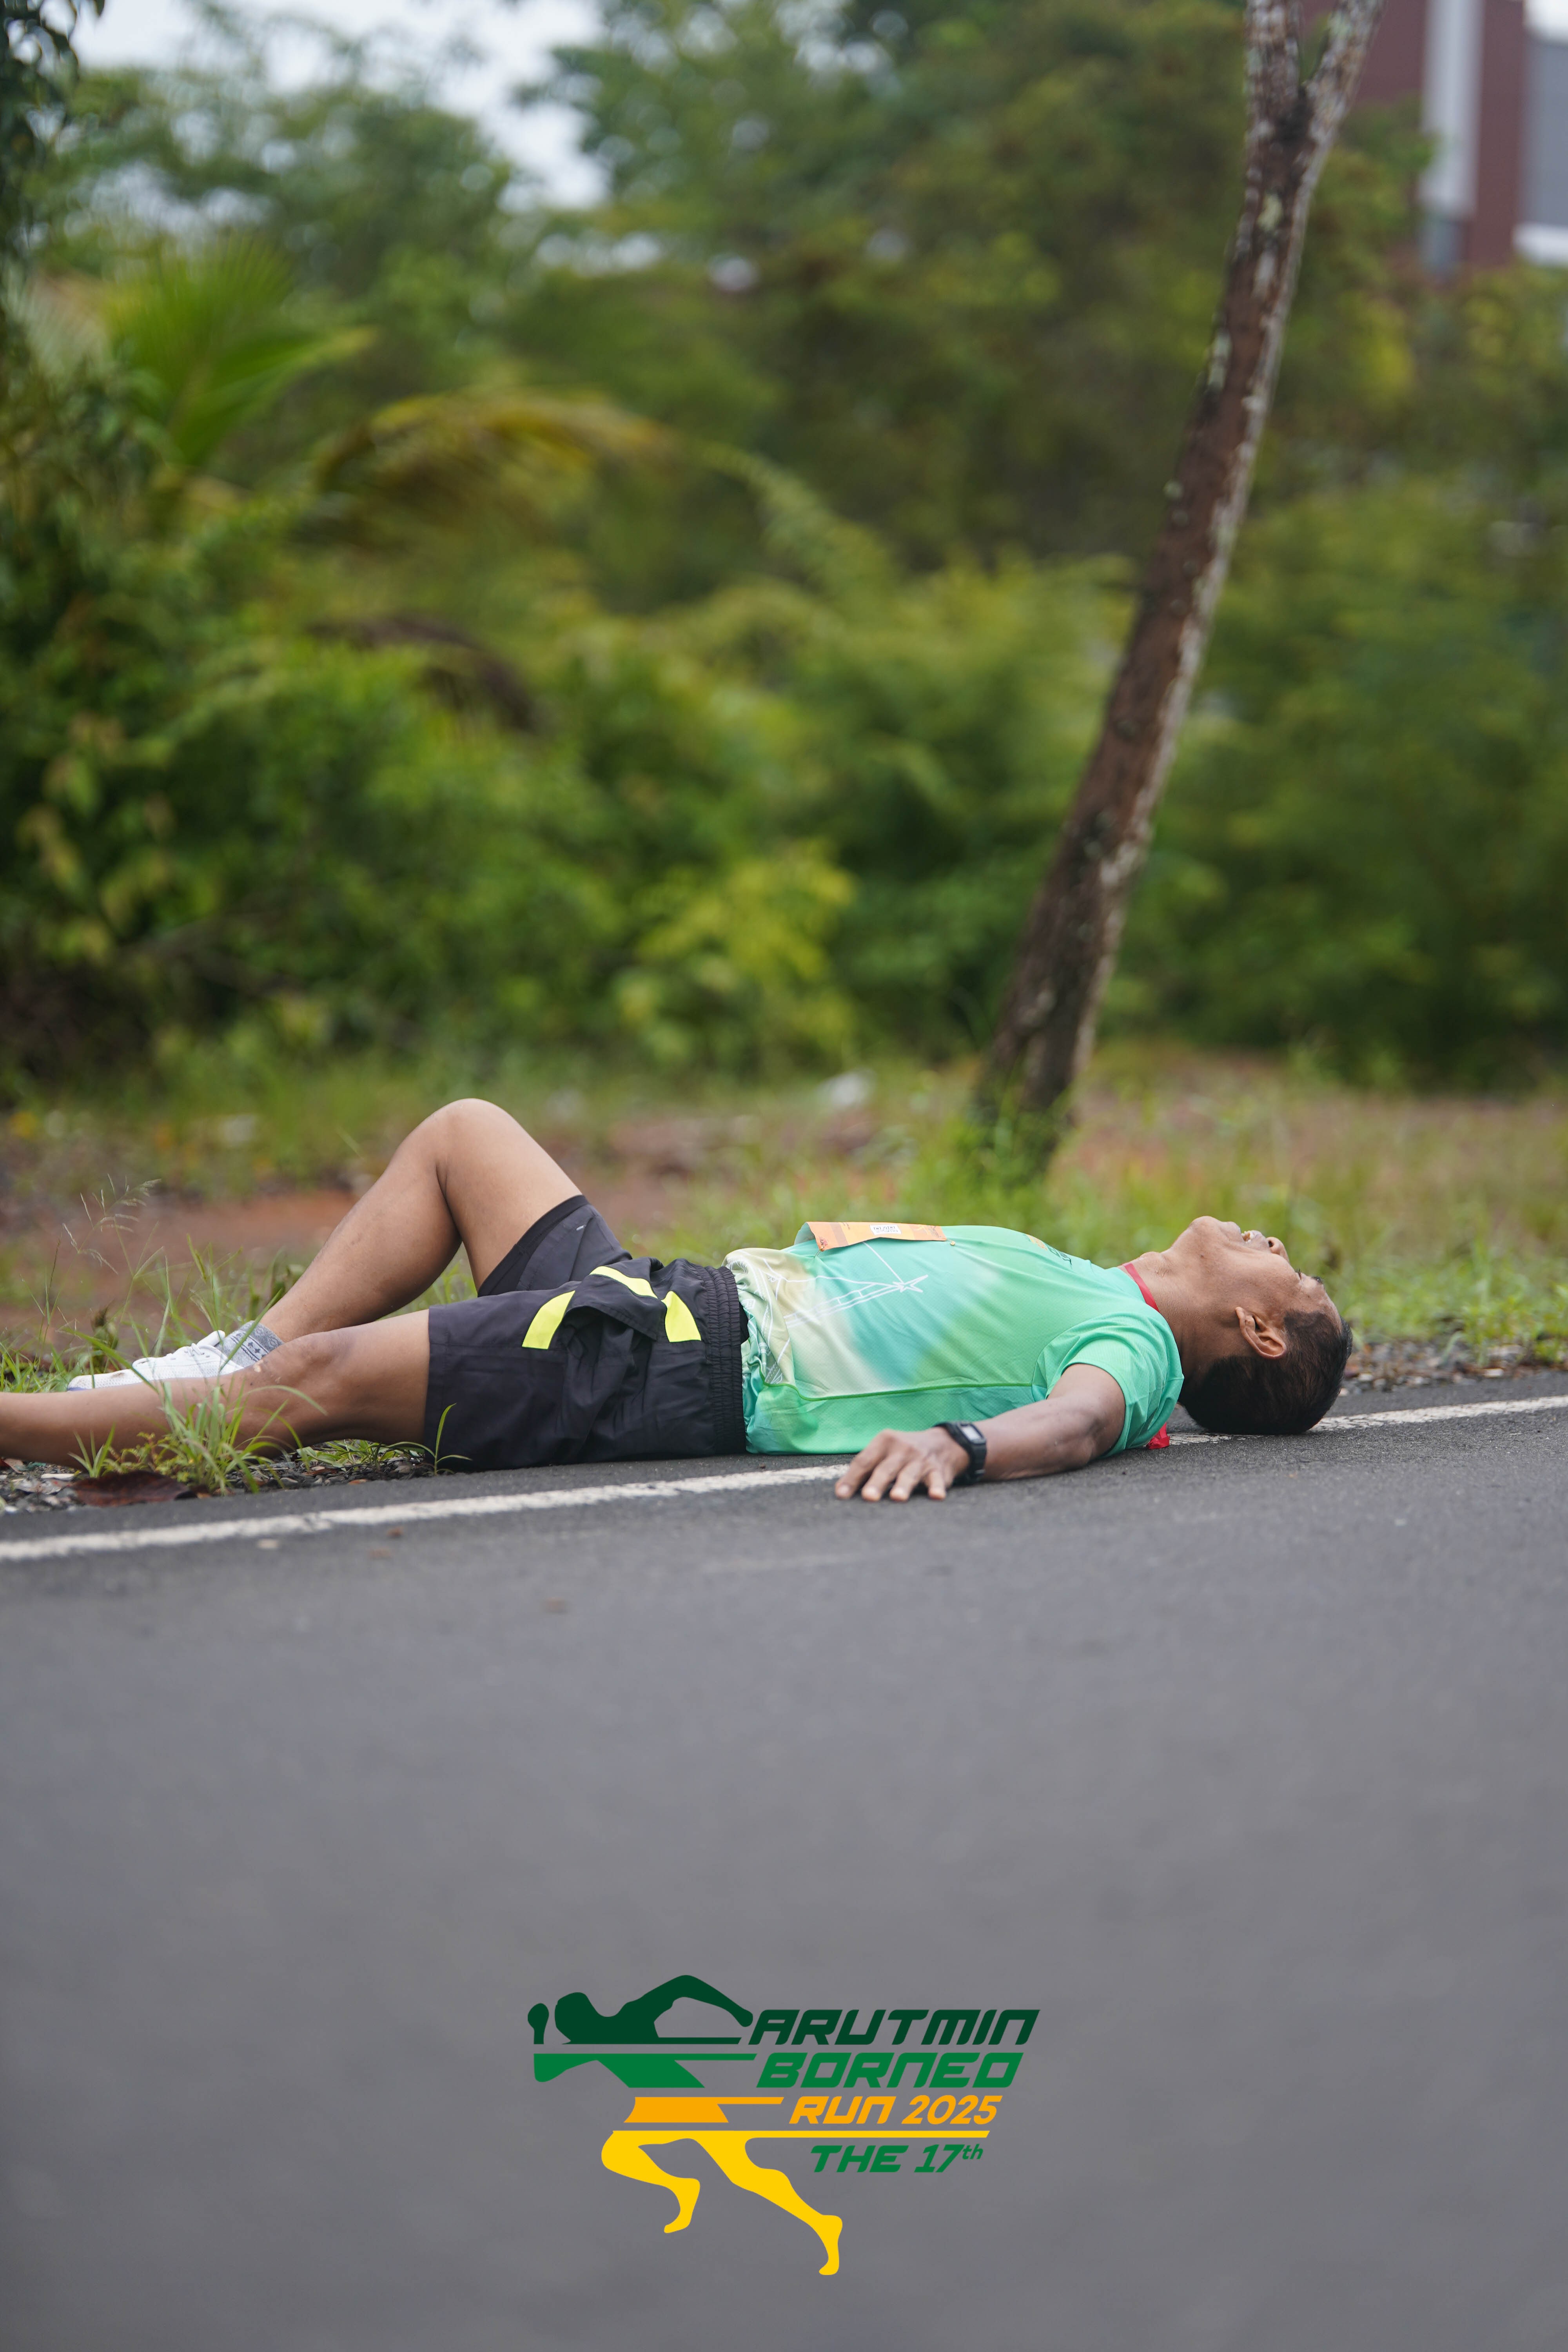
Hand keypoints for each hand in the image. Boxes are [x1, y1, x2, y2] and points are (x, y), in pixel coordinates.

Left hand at [835, 1426, 972, 1502]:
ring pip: (910, 1475)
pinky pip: (937, 1480)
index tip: (842, 1495)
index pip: (864, 1461)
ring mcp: (920, 1459)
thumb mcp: (883, 1452)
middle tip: (868, 1497)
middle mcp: (902, 1449)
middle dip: (877, 1483)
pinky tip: (936, 1496)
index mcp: (884, 1442)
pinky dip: (937, 1488)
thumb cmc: (902, 1453)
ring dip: (903, 1486)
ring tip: (897, 1497)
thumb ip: (864, 1469)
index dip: (852, 1478)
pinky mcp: (938, 1470)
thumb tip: (841, 1491)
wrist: (941, 1443)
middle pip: (886, 1468)